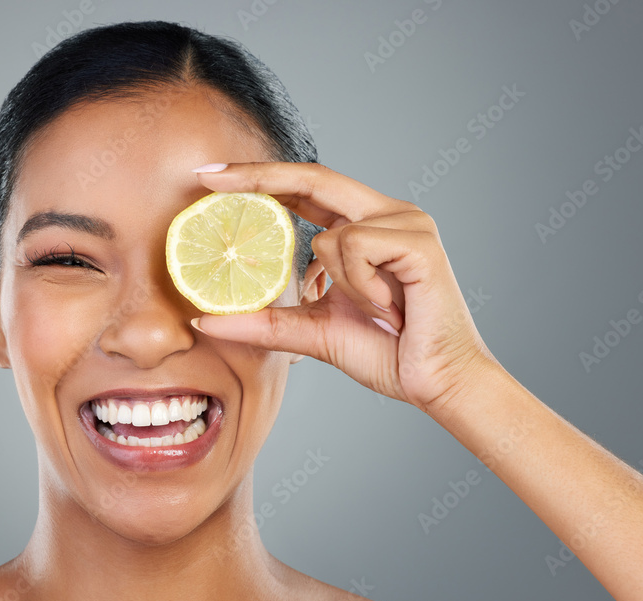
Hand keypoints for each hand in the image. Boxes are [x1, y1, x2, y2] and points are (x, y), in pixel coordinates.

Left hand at [191, 161, 501, 413]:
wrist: (437, 383)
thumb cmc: (387, 353)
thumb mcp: (311, 332)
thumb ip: (263, 322)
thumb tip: (204, 322)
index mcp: (365, 227)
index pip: (305, 189)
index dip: (259, 180)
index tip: (209, 179)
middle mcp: (387, 214)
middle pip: (313, 177)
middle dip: (257, 176)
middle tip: (206, 178)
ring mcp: (407, 223)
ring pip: (332, 234)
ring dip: (336, 282)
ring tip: (373, 311)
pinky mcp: (418, 241)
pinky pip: (358, 249)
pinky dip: (359, 285)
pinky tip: (387, 307)